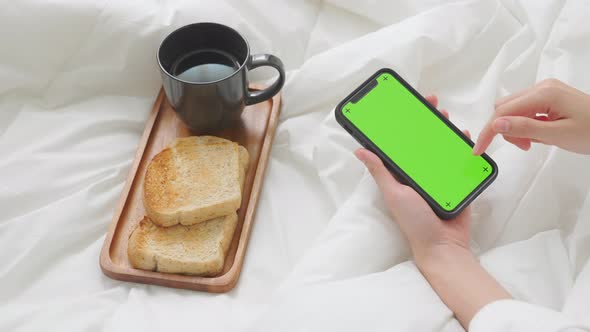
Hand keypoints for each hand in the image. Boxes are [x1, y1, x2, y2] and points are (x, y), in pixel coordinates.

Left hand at [354, 95, 471, 265]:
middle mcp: (420, 172)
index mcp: (402, 173)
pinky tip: (464, 135)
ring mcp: (439, 176)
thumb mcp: (394, 193)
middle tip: (430, 102)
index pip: (401, 143)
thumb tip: (360, 150)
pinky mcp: (457, 181)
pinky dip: (463, 147)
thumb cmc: (414, 222)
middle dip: (427, 120)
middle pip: (423, 140)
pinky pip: (460, 160)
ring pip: (441, 146)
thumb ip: (380, 171)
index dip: (403, 125)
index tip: (405, 107)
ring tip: (445, 115)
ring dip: (444, 129)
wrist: (444, 245)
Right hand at [473, 78, 589, 154]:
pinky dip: (524, 124)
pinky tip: (538, 134)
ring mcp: (546, 90)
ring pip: (513, 109)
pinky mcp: (549, 96)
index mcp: (544, 94)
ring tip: (533, 142)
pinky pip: (525, 109)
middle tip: (524, 147)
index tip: (479, 150)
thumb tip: (496, 124)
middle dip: (504, 129)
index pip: (503, 112)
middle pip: (505, 108)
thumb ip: (525, 129)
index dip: (488, 131)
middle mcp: (542, 87)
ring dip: (514, 128)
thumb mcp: (558, 135)